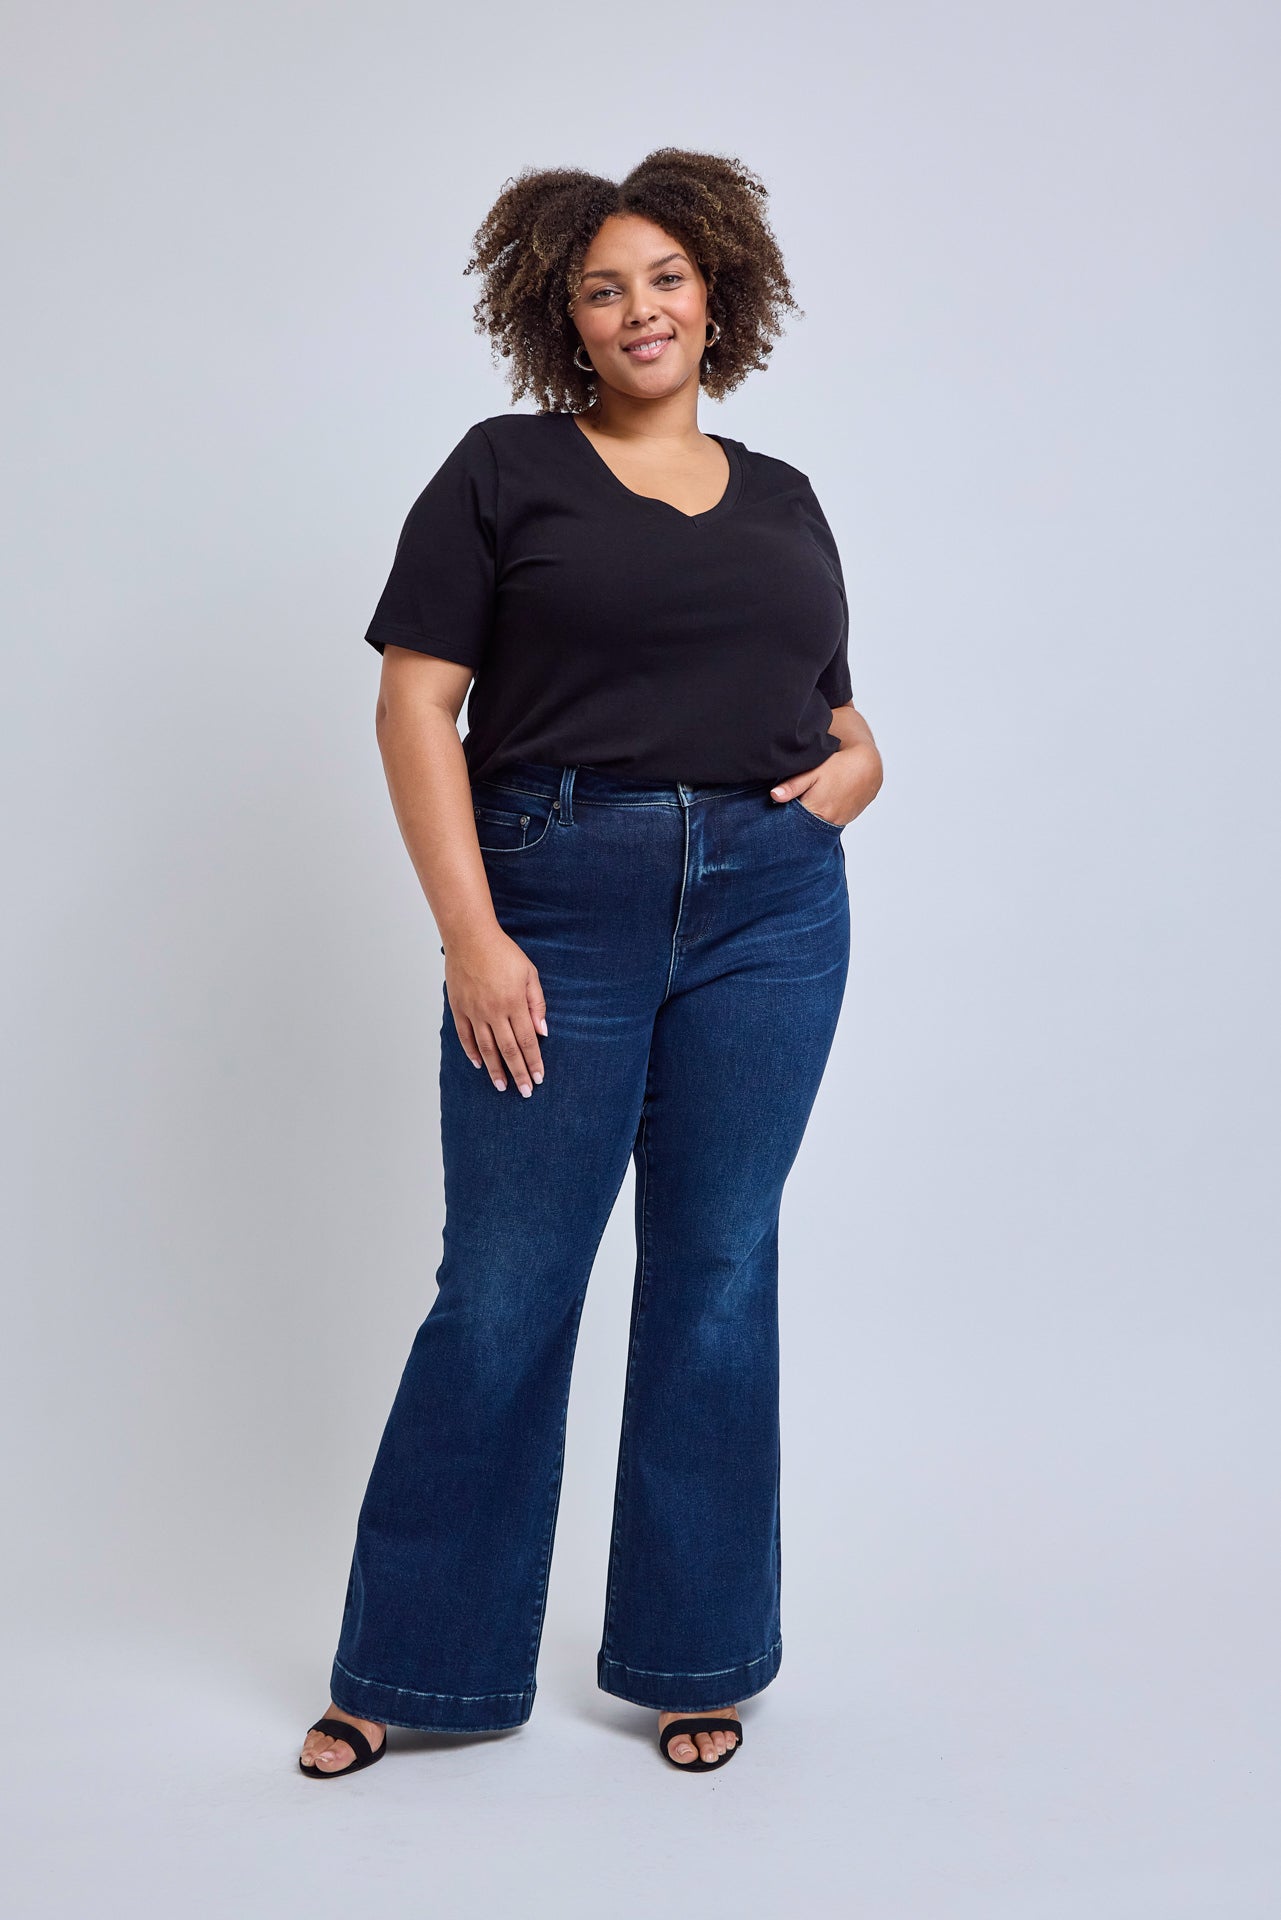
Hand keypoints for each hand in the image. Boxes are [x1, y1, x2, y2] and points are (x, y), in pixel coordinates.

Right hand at [444, 924, 547, 1095]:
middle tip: (525, 1092)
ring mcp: (474, 1012)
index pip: (527, 1041)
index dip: (534, 1062)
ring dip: (495, 1070)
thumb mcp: (529, 973)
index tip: (539, 1078)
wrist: (470, 938)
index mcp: (514, 1004)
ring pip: (486, 1048)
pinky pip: (466, 1036)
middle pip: (508, 1050)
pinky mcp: (459, 1008)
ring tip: (502, 1086)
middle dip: (518, 1073)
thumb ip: (536, 1004)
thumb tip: (543, 1032)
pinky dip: (472, 1053)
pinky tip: (479, 1065)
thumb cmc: (503, 953)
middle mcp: (494, 1012)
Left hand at [770, 739, 882, 827]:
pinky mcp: (845, 820)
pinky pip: (828, 823)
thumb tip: (774, 796)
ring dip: (809, 819)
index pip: (793, 823)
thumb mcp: (814, 771)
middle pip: (804, 827)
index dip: (783, 819)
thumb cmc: (839, 765)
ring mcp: (838, 822)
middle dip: (795, 820)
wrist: (868, 766)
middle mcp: (828, 820)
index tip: (775, 815)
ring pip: (817, 826)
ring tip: (806, 804)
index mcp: (817, 810)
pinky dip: (821, 817)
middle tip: (789, 808)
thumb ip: (793, 785)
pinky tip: (819, 806)